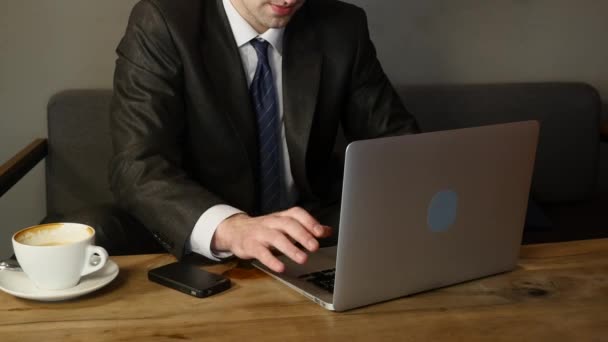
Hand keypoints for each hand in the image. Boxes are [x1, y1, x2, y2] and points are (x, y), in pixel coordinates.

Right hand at [211, 207, 331, 272]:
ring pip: (276, 238)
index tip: (321, 232)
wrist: (236, 230)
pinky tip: (281, 267)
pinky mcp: (250, 245)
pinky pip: (261, 252)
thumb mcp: (285, 226)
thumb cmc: (266, 229)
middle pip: (288, 224)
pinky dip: (271, 260)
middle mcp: (272, 222)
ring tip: (303, 259)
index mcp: (282, 216)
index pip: (296, 214)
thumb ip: (306, 228)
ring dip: (290, 248)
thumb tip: (327, 230)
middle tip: (314, 247)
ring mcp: (260, 233)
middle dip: (302, 235)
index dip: (309, 221)